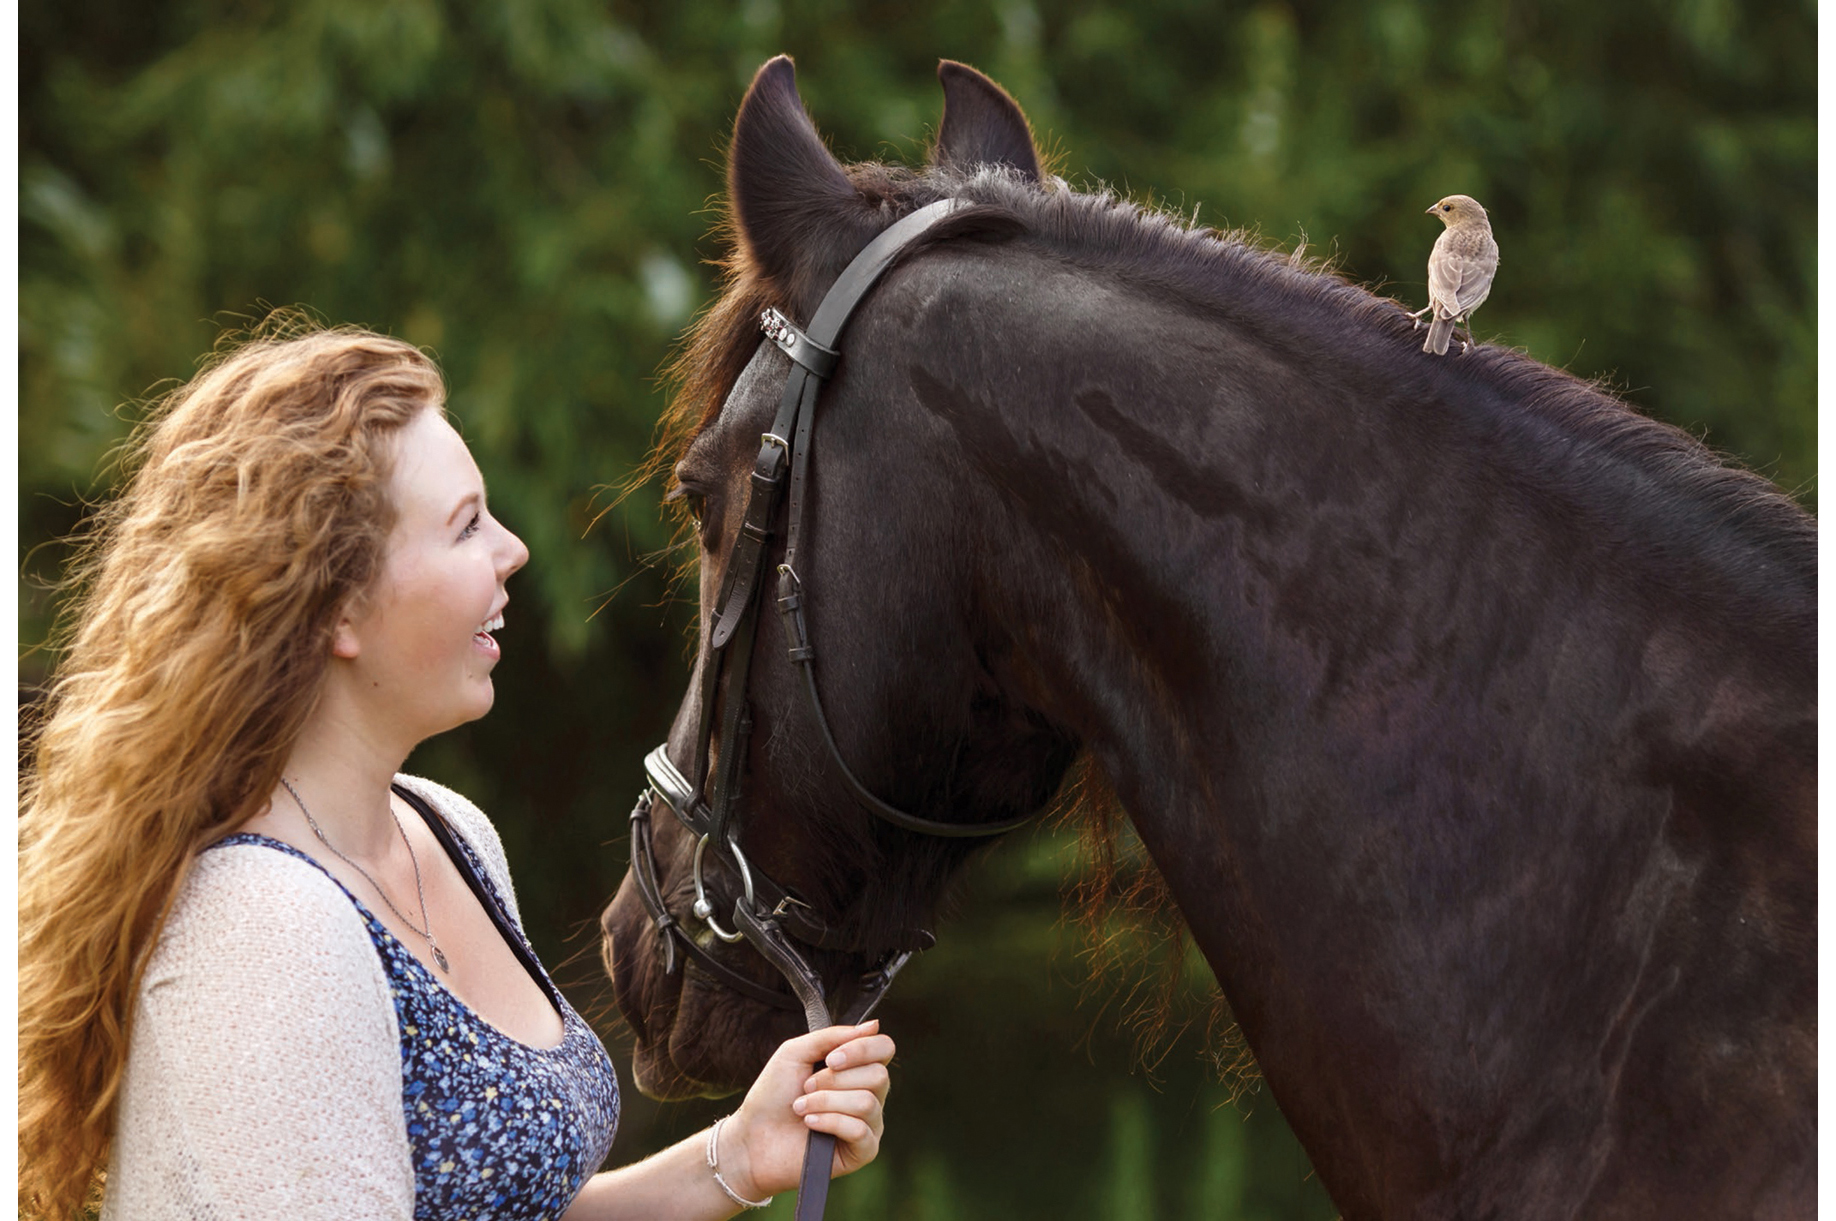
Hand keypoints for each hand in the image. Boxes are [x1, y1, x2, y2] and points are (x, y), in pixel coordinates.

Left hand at [719, 1021, 893, 1199]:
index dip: (862, 1049)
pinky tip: (810, 1123)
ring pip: (866, 1102)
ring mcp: (869, 1124)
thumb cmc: (773, 1095)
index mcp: (857, 1068)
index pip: (884, 1048)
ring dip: (826, 1101)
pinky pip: (860, 1130)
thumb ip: (833, 1037)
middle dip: (834, 1079)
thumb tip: (874, 1026)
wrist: (753, 1137)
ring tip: (801, 1107)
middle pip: (878, 1075)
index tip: (830, 1059)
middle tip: (806, 1087)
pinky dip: (830, 1122)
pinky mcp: (863, 1151)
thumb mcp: (796, 1052)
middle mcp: (870, 1094)